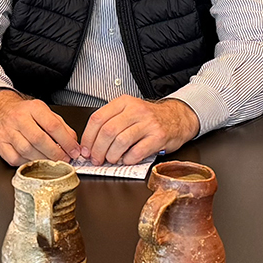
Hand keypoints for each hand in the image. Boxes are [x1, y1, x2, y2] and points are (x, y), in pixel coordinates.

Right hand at [0, 88, 81, 164]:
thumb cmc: (25, 113)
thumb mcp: (45, 113)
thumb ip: (61, 127)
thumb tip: (74, 144)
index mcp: (33, 108)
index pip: (53, 125)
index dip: (66, 141)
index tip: (74, 151)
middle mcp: (18, 118)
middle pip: (39, 139)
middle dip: (55, 153)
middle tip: (65, 160)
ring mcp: (7, 131)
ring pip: (27, 151)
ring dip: (43, 160)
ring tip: (52, 163)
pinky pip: (15, 159)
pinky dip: (28, 163)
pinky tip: (35, 162)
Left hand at [82, 95, 198, 165]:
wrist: (177, 118)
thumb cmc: (148, 119)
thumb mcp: (128, 112)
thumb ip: (110, 123)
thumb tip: (89, 145)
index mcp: (124, 102)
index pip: (98, 118)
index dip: (88, 137)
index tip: (85, 150)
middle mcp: (136, 110)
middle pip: (108, 131)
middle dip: (98, 150)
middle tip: (96, 159)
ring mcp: (148, 123)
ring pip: (120, 142)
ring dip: (112, 156)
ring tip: (112, 160)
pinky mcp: (158, 137)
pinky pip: (137, 152)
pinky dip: (128, 159)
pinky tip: (127, 159)